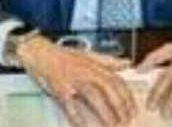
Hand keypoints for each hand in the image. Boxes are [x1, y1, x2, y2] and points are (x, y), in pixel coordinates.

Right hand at [18, 36, 134, 126]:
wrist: (39, 52)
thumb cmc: (63, 55)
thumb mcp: (88, 54)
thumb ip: (108, 60)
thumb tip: (127, 62)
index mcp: (95, 65)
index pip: (117, 80)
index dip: (127, 96)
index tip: (132, 109)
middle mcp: (87, 72)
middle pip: (109, 89)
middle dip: (120, 105)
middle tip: (126, 120)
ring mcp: (73, 81)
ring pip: (94, 97)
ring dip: (105, 112)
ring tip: (112, 125)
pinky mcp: (60, 90)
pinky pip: (71, 106)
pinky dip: (77, 118)